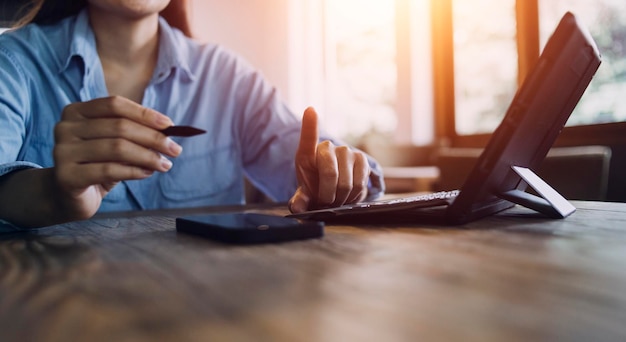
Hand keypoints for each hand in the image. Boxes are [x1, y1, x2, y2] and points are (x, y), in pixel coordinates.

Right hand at [52, 96, 182, 219]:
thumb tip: (168, 132)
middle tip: (175, 149)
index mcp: (76, 111)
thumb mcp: (115, 144)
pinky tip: (148, 173)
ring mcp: (62, 151)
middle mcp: (65, 127)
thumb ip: (134, 134)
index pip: (115, 104)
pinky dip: (134, 171)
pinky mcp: (66, 176)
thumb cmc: (96, 165)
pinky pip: (109, 170)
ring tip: (165, 164)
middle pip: (119, 126)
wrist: (69, 196)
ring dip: (148, 156)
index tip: (170, 125)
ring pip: (117, 148)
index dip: (144, 113)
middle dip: (153, 138)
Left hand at [288, 107, 369, 212]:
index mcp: (307, 154)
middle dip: (327, 195)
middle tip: (325, 202)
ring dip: (341, 198)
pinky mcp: (362, 159)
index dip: (310, 124)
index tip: (310, 110)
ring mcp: (346, 151)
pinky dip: (355, 195)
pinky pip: (361, 182)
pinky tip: (349, 196)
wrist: (333, 191)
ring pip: (346, 182)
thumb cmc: (315, 190)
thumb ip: (299, 201)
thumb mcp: (304, 196)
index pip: (308, 137)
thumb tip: (296, 207)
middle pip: (330, 173)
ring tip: (336, 199)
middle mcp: (327, 147)